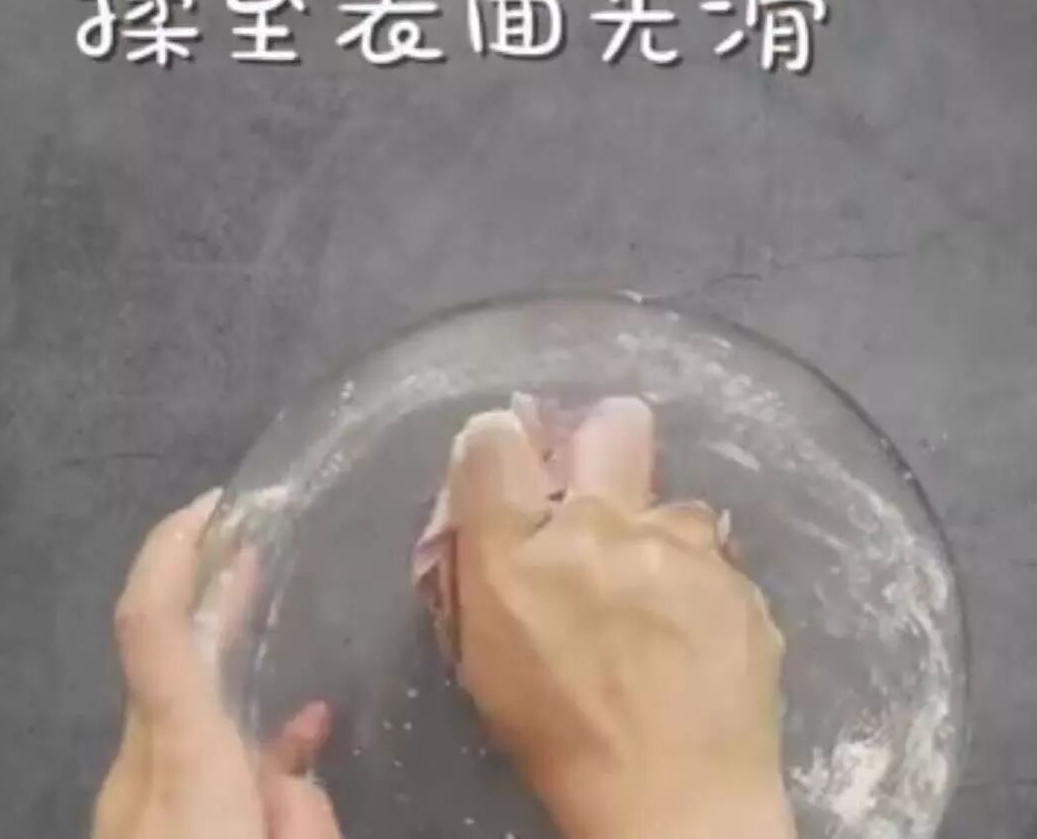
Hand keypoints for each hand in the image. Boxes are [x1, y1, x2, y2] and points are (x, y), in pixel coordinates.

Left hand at [92, 490, 341, 838]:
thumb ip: (304, 805)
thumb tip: (298, 756)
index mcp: (186, 760)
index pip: (153, 629)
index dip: (170, 553)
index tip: (212, 505)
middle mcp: (142, 766)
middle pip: (162, 652)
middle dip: (198, 582)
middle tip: (246, 530)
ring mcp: (128, 795)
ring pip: (171, 701)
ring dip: (211, 647)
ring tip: (257, 604)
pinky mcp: (133, 822)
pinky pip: (174, 748)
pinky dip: (216, 716)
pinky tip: (275, 729)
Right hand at [417, 398, 794, 838]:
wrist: (675, 802)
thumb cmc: (558, 734)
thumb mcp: (486, 654)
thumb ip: (485, 563)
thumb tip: (493, 505)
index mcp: (522, 552)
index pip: (495, 440)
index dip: (500, 443)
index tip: (512, 464)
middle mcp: (605, 529)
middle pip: (615, 424)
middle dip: (604, 439)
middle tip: (601, 493)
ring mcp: (685, 550)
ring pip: (674, 505)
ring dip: (657, 537)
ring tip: (656, 603)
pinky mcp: (739, 582)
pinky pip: (710, 561)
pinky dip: (695, 587)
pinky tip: (692, 640)